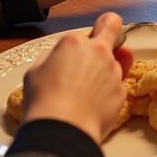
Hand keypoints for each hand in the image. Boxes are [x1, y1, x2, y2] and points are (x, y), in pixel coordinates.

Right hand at [21, 12, 129, 143]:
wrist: (63, 130)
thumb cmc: (43, 102)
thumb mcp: (34, 72)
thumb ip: (53, 57)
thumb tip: (61, 58)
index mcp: (74, 43)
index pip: (84, 32)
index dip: (80, 43)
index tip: (75, 54)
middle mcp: (99, 51)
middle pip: (112, 26)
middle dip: (109, 30)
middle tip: (102, 45)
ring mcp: (113, 70)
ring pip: (116, 62)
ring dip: (106, 70)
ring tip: (89, 91)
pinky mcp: (122, 90)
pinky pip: (117, 85)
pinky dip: (109, 92)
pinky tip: (94, 105)